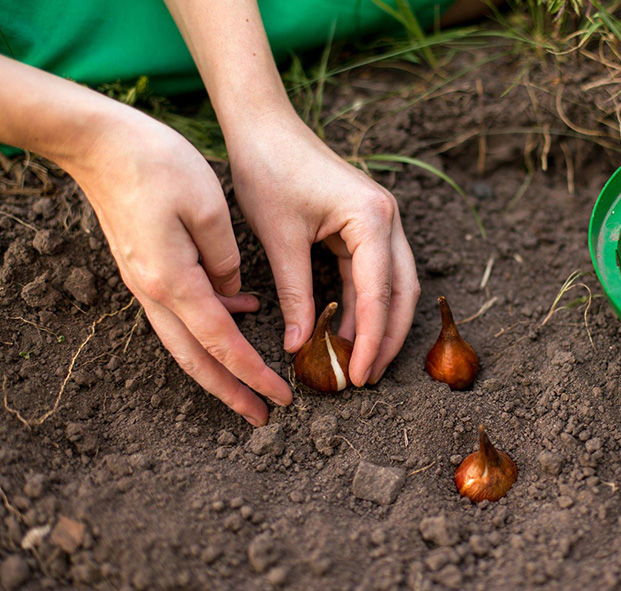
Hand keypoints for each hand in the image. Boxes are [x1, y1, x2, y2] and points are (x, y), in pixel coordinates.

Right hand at [72, 107, 291, 425]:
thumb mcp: (208, 207)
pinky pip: (181, 310)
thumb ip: (226, 259)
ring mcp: (145, 282)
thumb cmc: (156, 164)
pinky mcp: (146, 268)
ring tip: (252, 382)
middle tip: (263, 416)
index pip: (222, 342)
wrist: (98, 142)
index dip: (253, 374)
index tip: (281, 397)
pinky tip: (242, 310)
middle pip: (196, 358)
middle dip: (231, 391)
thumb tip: (235, 294)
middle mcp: (155, 291)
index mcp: (174, 281)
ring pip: (185, 341)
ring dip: (219, 366)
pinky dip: (211, 324)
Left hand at [226, 107, 420, 386]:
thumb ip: (296, 294)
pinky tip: (347, 329)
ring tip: (359, 361)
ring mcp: (380, 221)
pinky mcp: (365, 224)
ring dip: (379, 323)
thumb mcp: (280, 239)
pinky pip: (373, 272)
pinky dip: (363, 303)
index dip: (372, 339)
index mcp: (371, 218)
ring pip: (393, 285)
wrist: (263, 125)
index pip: (379, 293)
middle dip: (388, 338)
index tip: (360, 375)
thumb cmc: (269, 171)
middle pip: (402, 292)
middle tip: (368, 377)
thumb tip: (300, 345)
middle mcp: (387, 219)